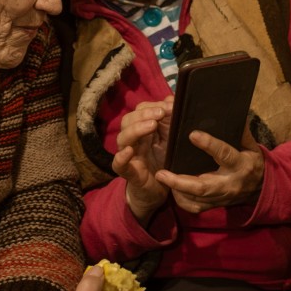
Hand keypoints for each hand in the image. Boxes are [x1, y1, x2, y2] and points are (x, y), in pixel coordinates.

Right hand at [112, 98, 174, 223]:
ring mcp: (129, 156)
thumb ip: (170, 120)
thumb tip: (172, 99)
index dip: (153, 106)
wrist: (159, 190)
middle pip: (128, 120)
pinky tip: (129, 151)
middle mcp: (133, 140)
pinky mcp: (128, 173)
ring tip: (152, 125)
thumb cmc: (163, 161)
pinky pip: (118, 164)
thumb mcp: (170, 139)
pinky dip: (121, 156)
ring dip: (136, 129)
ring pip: (122, 138)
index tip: (170, 106)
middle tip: (161, 113)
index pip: (140, 111)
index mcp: (142, 130)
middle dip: (144, 114)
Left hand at [155, 127, 264, 212]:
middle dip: (180, 181)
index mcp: (241, 164)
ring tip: (161, 177)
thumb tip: (230, 113)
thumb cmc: (252, 161)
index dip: (209, 144)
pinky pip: (195, 207)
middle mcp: (230, 183)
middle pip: (203, 187)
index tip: (192, 134)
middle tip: (161, 172)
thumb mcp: (251, 145)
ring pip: (196, 199)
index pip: (224, 154)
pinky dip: (182, 200)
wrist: (260, 188)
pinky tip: (172, 190)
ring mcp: (222, 197)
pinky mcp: (215, 205)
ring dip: (177, 189)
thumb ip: (241, 132)